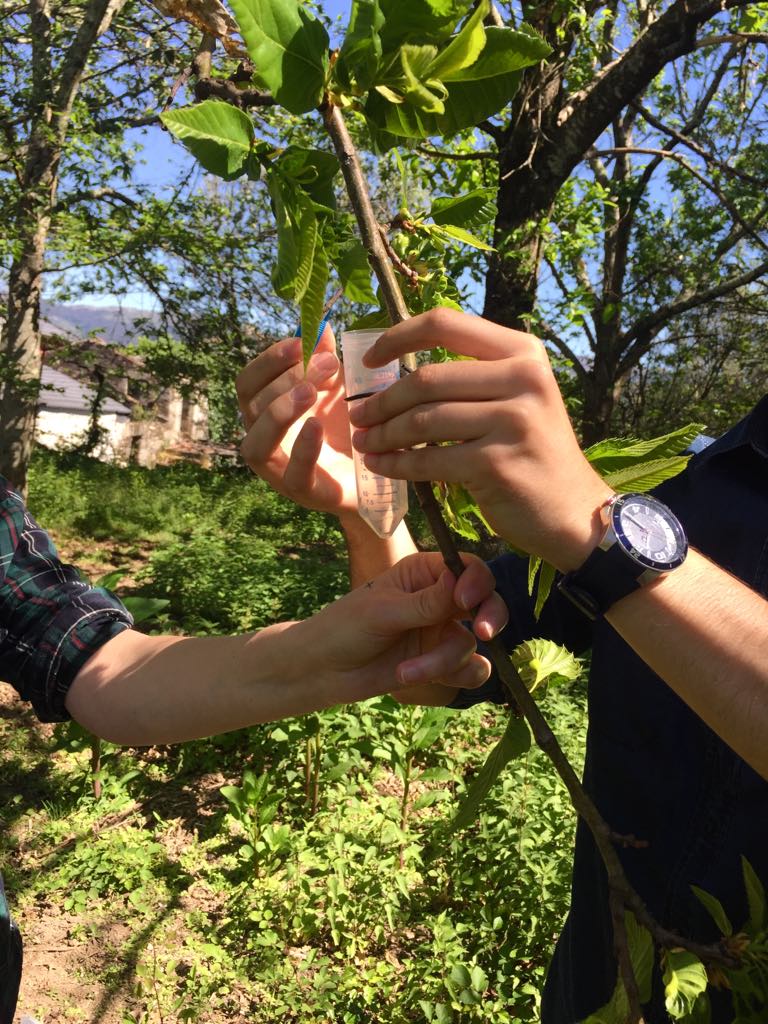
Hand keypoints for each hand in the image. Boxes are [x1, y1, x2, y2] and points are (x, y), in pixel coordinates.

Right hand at [236, 325, 358, 516]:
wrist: (377, 477)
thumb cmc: (347, 430)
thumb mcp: (339, 389)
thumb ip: (327, 361)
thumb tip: (320, 328)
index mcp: (265, 412)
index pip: (248, 382)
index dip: (268, 360)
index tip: (301, 343)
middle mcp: (264, 440)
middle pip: (252, 406)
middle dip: (286, 379)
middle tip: (328, 365)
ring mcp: (279, 470)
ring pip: (256, 444)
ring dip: (279, 412)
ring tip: (311, 392)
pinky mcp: (304, 493)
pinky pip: (292, 474)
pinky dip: (302, 449)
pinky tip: (318, 426)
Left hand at [300, 551, 507, 700]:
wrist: (323, 671)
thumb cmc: (344, 628)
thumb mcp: (383, 611)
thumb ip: (425, 602)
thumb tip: (460, 579)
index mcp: (424, 573)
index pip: (467, 568)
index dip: (476, 583)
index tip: (464, 602)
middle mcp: (440, 600)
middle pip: (487, 602)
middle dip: (490, 617)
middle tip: (481, 633)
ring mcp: (441, 633)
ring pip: (472, 644)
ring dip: (444, 661)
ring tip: (407, 672)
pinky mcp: (440, 664)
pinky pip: (470, 669)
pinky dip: (450, 677)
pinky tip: (414, 678)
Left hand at [348, 309, 613, 571]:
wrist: (574, 512)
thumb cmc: (534, 452)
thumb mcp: (519, 397)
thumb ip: (475, 376)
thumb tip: (401, 364)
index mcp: (523, 352)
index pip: (446, 324)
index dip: (397, 337)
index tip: (369, 361)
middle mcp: (524, 379)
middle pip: (427, 378)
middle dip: (382, 401)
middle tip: (357, 416)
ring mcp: (513, 421)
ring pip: (423, 421)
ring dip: (383, 434)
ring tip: (364, 443)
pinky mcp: (497, 464)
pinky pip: (429, 461)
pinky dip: (397, 465)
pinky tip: (382, 467)